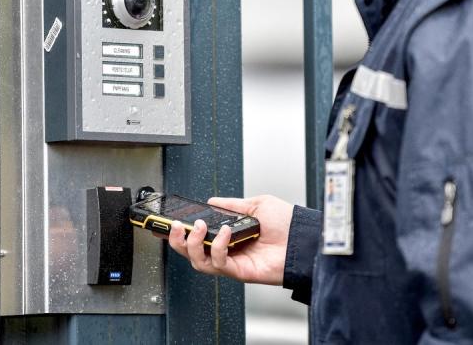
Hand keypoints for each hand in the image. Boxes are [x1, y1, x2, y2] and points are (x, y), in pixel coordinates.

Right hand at [166, 195, 292, 284]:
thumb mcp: (257, 205)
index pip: (198, 237)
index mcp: (229, 235)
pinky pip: (218, 264)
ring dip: (193, 244)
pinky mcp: (239, 272)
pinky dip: (217, 247)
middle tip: (176, 226)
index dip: (180, 232)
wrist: (304, 238)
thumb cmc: (288, 223)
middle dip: (178, 240)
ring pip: (198, 262)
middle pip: (191, 253)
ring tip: (199, 227)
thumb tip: (213, 201)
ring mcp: (232, 263)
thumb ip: (233, 205)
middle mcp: (228, 251)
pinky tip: (225, 233)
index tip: (168, 223)